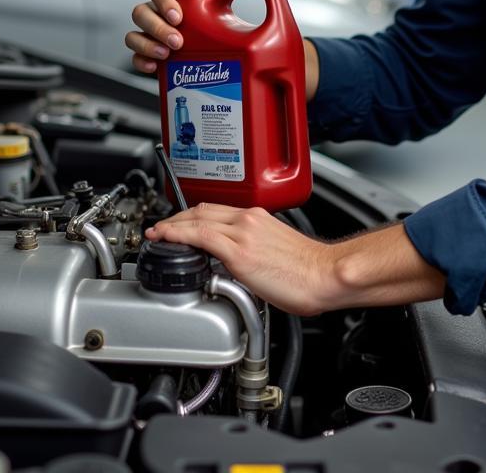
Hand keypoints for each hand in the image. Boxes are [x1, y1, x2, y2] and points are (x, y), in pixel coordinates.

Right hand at [125, 0, 320, 99]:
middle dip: (157, 26)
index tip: (179, 15)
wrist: (229, 64)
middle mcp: (164, 17)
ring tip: (167, 55)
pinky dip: (140, 60)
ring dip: (147, 43)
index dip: (164, 1)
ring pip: (134, 33)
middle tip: (179, 40)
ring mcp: (156, 37)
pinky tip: (153, 67)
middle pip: (142, 11)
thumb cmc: (231, 34)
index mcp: (181, 0)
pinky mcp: (154, 59)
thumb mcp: (240, 16)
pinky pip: (136, 56)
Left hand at [146, 204, 445, 315]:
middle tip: (161, 227)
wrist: (326, 275)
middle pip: (201, 210)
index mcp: (258, 218)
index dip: (190, 215)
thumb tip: (237, 263)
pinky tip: (168, 238)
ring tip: (159, 233)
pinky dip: (180, 234)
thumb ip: (253, 250)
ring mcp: (243, 233)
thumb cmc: (308, 270)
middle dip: (177, 217)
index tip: (177, 223)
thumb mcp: (276, 251)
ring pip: (197, 219)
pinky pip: (201, 236)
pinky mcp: (240, 252)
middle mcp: (249, 219)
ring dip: (173, 225)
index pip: (215, 210)